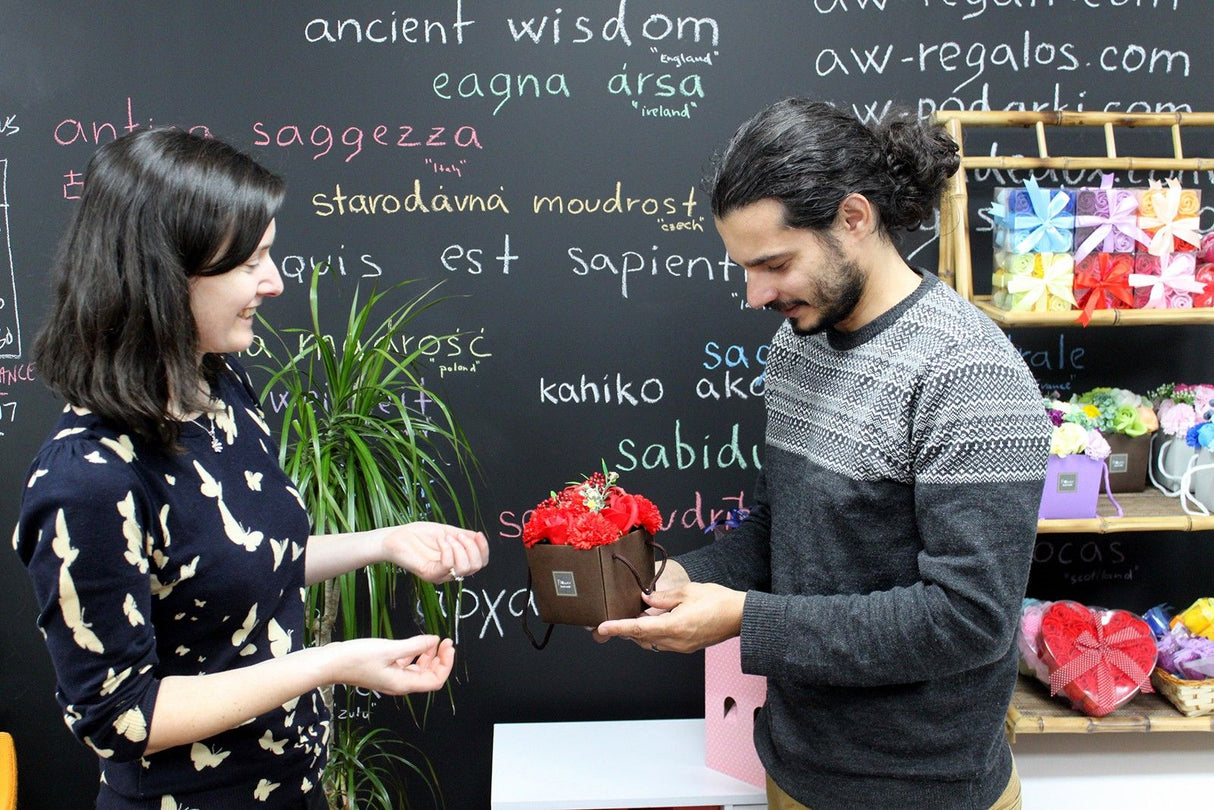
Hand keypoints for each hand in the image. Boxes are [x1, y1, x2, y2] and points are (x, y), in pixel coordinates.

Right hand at [327, 636, 455, 694]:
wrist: (330, 663)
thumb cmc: (356, 659)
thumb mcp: (389, 649)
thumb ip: (414, 645)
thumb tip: (434, 641)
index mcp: (402, 684)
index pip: (435, 681)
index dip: (446, 665)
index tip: (448, 646)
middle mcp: (399, 684)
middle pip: (429, 676)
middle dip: (440, 659)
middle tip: (445, 641)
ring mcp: (391, 678)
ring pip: (418, 670)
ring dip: (429, 656)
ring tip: (434, 641)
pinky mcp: (385, 670)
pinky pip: (406, 665)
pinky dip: (415, 655)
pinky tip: (416, 643)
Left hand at [383, 522, 488, 583]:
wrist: (395, 537)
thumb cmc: (417, 535)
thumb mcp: (446, 531)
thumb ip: (463, 536)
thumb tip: (479, 537)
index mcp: (456, 561)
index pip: (480, 563)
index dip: (484, 549)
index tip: (478, 534)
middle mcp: (450, 571)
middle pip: (476, 566)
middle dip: (472, 547)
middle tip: (458, 535)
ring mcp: (440, 574)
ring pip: (465, 568)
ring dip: (460, 548)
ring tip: (447, 537)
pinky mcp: (429, 574)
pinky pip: (447, 565)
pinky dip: (447, 549)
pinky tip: (440, 540)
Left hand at [594, 582, 744, 653]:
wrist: (740, 617)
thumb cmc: (719, 601)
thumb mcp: (688, 592)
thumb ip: (663, 597)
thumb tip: (646, 600)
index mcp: (675, 626)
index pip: (639, 628)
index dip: (618, 628)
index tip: (602, 628)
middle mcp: (676, 641)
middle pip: (641, 638)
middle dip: (625, 630)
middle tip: (610, 623)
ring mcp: (681, 647)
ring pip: (650, 642)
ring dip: (639, 632)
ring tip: (632, 618)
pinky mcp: (686, 647)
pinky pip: (662, 642)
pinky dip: (652, 633)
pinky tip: (652, 621)